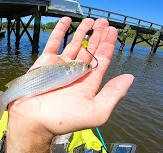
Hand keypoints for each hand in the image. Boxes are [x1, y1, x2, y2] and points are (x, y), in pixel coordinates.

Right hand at [8, 17, 133, 135]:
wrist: (33, 120)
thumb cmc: (63, 119)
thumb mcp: (95, 112)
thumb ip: (113, 94)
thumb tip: (130, 78)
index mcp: (88, 83)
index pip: (101, 60)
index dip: (108, 46)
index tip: (113, 32)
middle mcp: (76, 73)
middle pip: (90, 50)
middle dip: (98, 36)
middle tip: (104, 22)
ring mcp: (61, 66)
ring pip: (74, 44)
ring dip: (83, 32)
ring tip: (91, 20)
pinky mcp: (46, 62)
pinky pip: (54, 43)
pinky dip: (60, 31)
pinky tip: (67, 22)